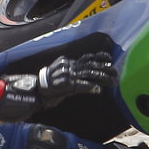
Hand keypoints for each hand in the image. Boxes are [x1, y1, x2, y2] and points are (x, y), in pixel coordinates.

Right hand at [0, 53, 116, 121]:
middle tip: (116, 72)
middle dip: (105, 68)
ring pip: (88, 74)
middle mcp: (68, 67)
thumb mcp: (58, 74)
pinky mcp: (65, 86)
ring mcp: (67, 76)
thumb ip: (68, 72)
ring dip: (102, 78)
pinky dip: (90, 87)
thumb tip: (77, 73)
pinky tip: (98, 90)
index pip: (86, 58)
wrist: (32, 91)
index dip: (99, 57)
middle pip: (90, 65)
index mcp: (67, 63)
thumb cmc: (45, 86)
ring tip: (112, 82)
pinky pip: (80, 86)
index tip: (108, 57)